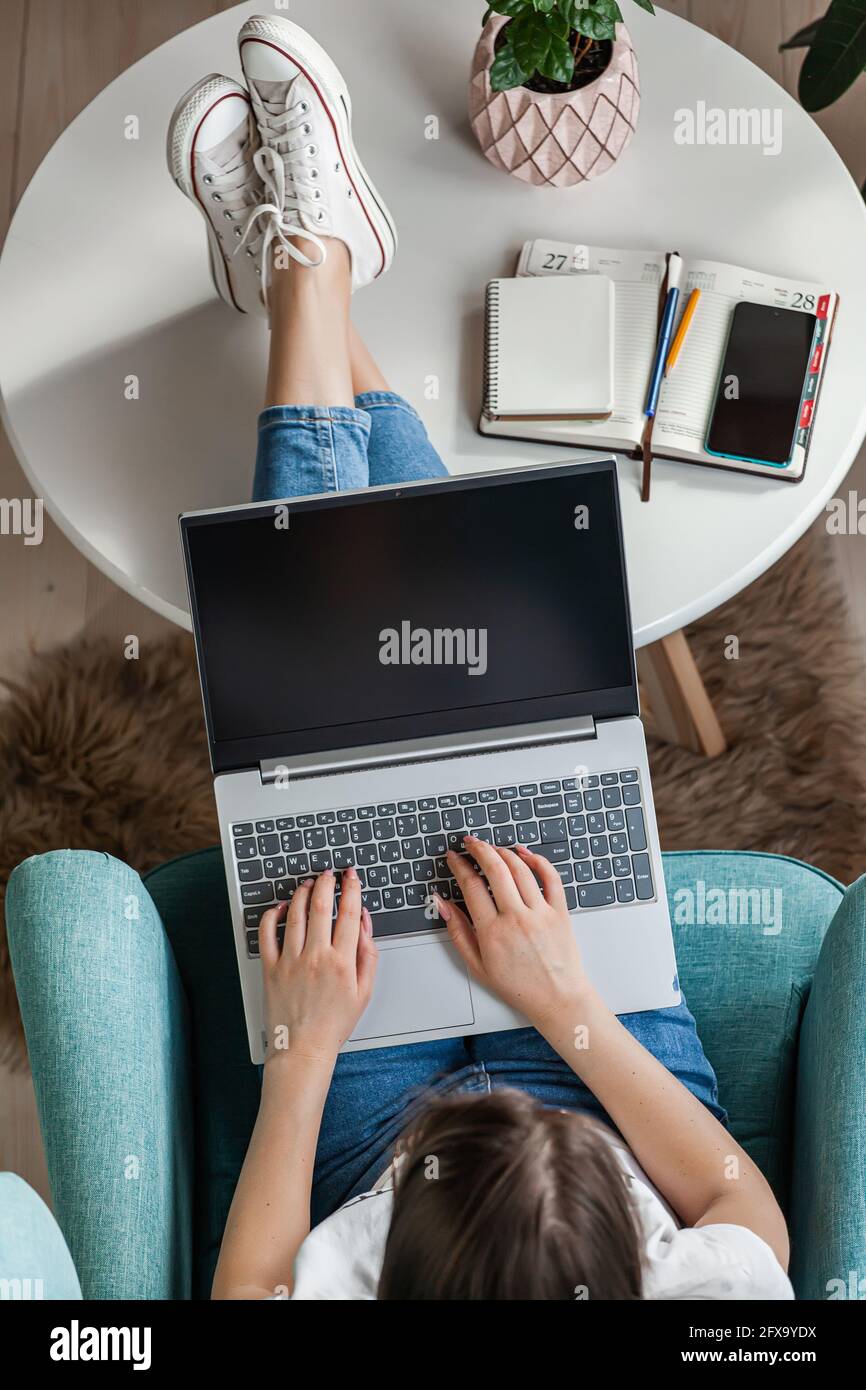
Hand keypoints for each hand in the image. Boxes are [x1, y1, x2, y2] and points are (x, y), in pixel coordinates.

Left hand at [259, 867, 377, 1064]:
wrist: (303, 1049)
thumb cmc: (334, 1023)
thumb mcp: (364, 991)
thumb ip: (367, 953)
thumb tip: (364, 922)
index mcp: (342, 962)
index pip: (349, 912)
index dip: (351, 888)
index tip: (351, 876)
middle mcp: (316, 957)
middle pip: (321, 906)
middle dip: (325, 882)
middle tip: (328, 874)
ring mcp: (291, 961)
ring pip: (295, 914)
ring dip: (301, 893)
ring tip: (307, 884)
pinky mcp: (271, 968)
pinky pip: (267, 933)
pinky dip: (271, 915)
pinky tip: (279, 907)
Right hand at [437, 837, 589, 1028]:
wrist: (557, 998)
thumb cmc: (519, 986)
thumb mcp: (477, 965)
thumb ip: (457, 932)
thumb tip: (443, 905)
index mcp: (492, 932)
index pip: (471, 885)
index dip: (459, 865)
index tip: (454, 858)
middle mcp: (516, 918)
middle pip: (495, 869)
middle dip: (479, 849)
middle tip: (470, 842)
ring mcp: (540, 913)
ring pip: (520, 869)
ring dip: (503, 851)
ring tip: (493, 847)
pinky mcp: (560, 912)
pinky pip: (551, 877)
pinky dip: (538, 860)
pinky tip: (525, 854)